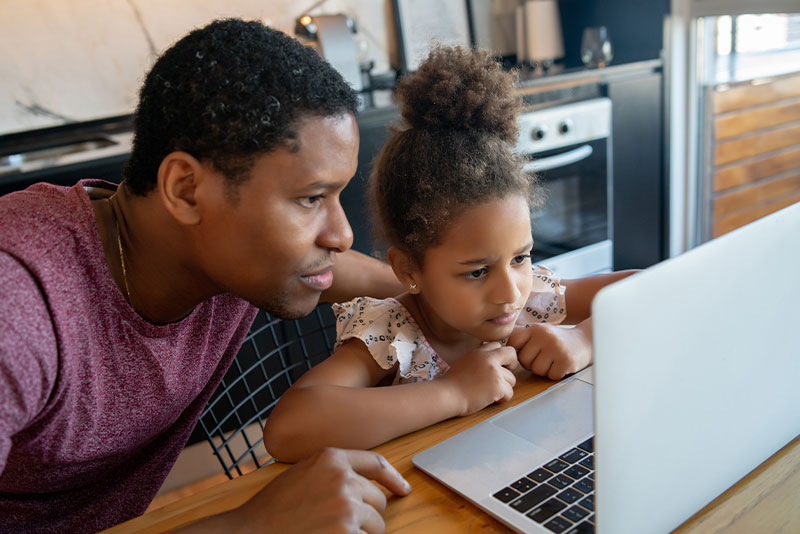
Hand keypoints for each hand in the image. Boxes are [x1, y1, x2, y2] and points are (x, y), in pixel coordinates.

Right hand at [187, 448, 410, 533]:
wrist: (251, 532)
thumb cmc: (273, 508)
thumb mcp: (303, 473)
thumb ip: (332, 471)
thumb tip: (363, 483)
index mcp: (331, 458)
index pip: (376, 463)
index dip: (393, 478)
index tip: (402, 489)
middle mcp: (343, 478)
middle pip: (378, 499)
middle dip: (367, 514)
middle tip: (340, 523)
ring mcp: (346, 506)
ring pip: (377, 524)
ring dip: (362, 532)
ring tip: (331, 531)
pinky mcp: (347, 532)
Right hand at [441, 342, 517, 416]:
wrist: (447, 395)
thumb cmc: (451, 384)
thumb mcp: (464, 362)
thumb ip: (477, 358)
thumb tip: (487, 357)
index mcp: (478, 352)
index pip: (498, 345)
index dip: (500, 356)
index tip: (497, 366)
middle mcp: (488, 359)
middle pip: (511, 354)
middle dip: (511, 365)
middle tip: (503, 376)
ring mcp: (494, 372)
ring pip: (512, 378)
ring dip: (504, 387)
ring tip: (490, 392)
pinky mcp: (498, 386)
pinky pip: (510, 393)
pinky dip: (502, 399)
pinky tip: (490, 399)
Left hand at [507, 321, 591, 379]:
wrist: (586, 340)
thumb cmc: (557, 340)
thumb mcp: (540, 332)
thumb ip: (523, 337)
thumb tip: (494, 345)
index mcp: (535, 329)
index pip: (513, 341)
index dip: (518, 351)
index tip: (527, 352)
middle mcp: (544, 336)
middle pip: (524, 359)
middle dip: (531, 363)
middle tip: (543, 358)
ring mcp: (556, 348)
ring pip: (536, 369)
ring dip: (544, 369)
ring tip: (553, 360)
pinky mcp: (566, 360)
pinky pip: (551, 375)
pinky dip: (555, 374)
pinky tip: (561, 365)